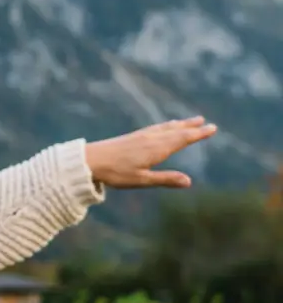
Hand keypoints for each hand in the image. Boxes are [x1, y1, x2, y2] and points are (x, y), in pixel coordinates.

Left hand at [84, 117, 217, 188]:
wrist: (89, 161)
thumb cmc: (115, 173)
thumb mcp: (142, 180)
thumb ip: (165, 179)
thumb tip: (189, 182)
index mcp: (157, 148)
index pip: (183, 139)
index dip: (198, 134)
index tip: (212, 128)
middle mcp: (151, 138)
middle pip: (176, 130)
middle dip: (191, 127)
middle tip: (205, 121)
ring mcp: (141, 136)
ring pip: (164, 127)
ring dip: (178, 124)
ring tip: (188, 121)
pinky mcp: (131, 136)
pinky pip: (153, 128)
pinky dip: (164, 125)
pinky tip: (161, 127)